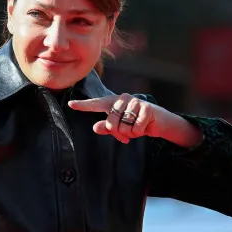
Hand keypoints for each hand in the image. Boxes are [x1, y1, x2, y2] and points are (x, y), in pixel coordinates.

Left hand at [69, 94, 202, 146]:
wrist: (160, 123)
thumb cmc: (137, 123)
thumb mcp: (121, 127)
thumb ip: (108, 127)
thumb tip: (96, 127)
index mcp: (114, 102)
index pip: (97, 104)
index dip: (84, 105)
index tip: (70, 105)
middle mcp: (123, 98)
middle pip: (110, 122)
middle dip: (118, 132)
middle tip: (127, 133)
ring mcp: (135, 102)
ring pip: (123, 127)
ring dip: (130, 133)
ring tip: (136, 128)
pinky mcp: (147, 108)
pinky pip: (135, 129)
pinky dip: (139, 132)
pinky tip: (145, 127)